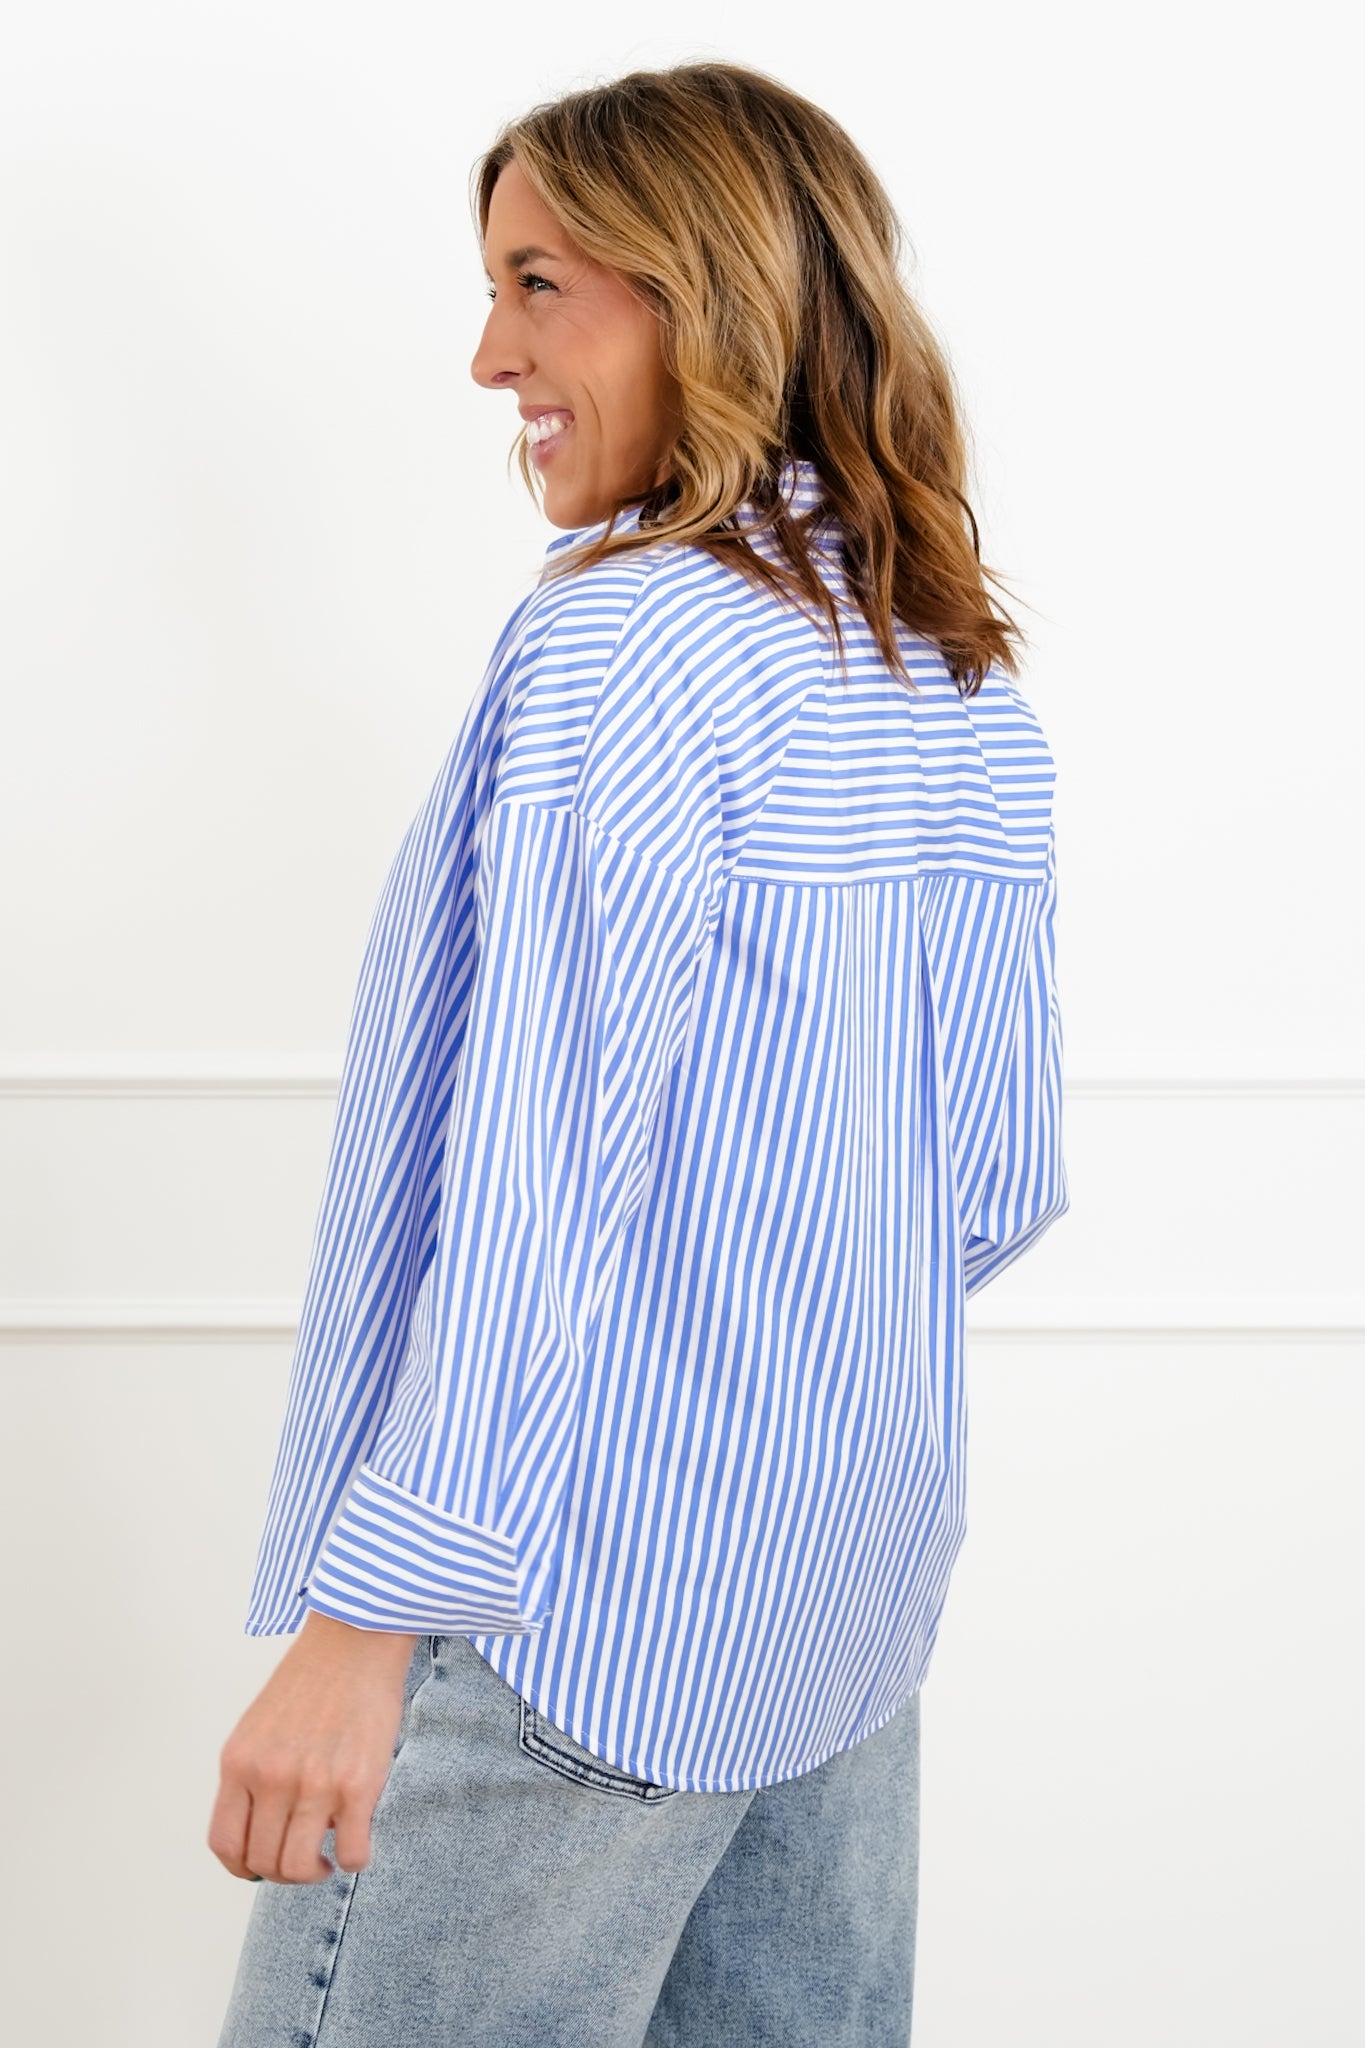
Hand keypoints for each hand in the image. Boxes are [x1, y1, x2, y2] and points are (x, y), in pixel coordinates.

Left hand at [208, 1610, 419, 1883]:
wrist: (356, 1640)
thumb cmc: (311, 1679)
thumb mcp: (259, 1726)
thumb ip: (253, 1775)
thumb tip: (262, 1830)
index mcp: (239, 1762)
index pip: (226, 1844)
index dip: (242, 1867)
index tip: (260, 1868)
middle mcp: (270, 1777)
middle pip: (264, 1862)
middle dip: (283, 1872)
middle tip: (303, 1859)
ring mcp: (314, 1783)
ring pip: (301, 1868)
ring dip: (314, 1873)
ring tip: (327, 1858)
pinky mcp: (359, 1785)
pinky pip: (351, 1853)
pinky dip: (353, 1859)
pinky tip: (356, 1842)